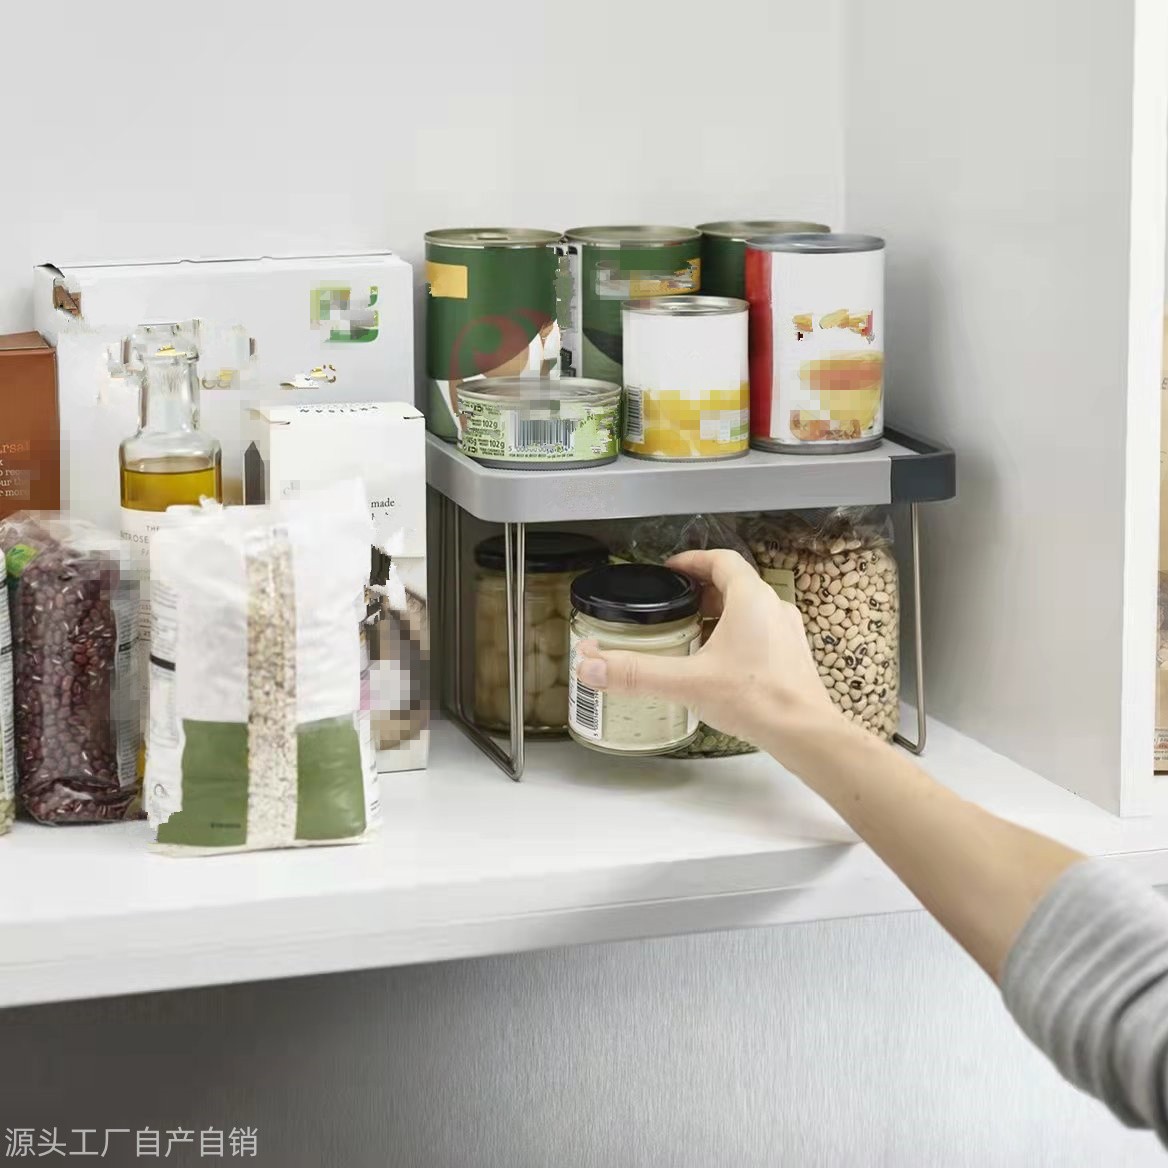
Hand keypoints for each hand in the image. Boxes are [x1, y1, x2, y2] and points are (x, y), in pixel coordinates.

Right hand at [575, 549, 841, 757]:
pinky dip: (738, 638)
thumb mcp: (688, 682)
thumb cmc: (757, 699)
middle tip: (674, 604)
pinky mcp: (792, 657)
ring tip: (692, 634)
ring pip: (750, 611)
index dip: (694, 560)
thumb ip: (637, 673)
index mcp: (751, 599)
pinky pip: (762, 634)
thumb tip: (591, 666)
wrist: (804, 733)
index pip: (722, 560)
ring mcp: (787, 633)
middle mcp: (774, 608)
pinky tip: (719, 665)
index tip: (671, 569)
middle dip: (703, 591)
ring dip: (721, 615)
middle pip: (735, 584)